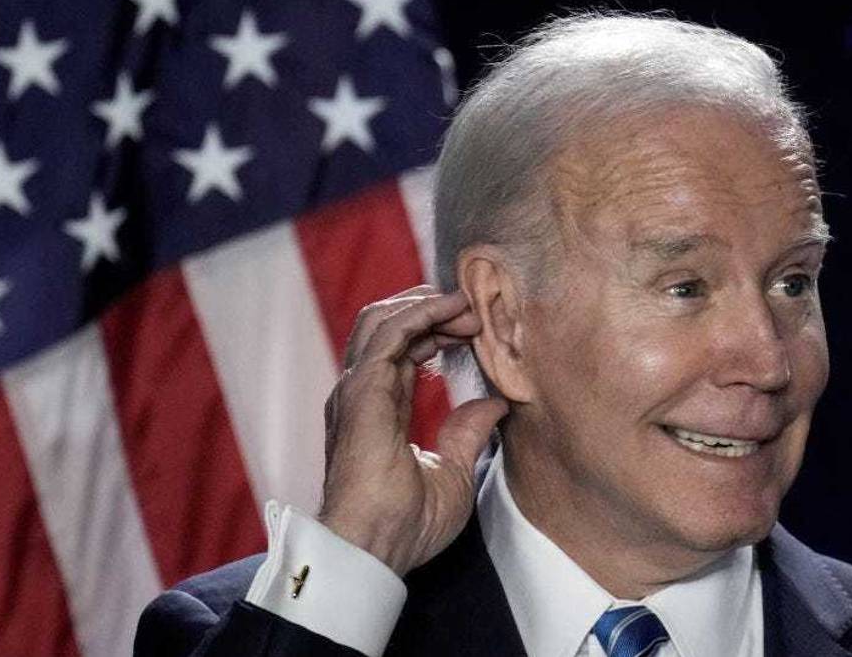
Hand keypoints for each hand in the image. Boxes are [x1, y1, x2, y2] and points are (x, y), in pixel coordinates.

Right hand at [318, 286, 507, 575]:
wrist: (373, 548)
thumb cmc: (403, 525)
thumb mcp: (452, 474)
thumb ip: (467, 434)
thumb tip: (495, 405)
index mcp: (378, 410)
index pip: (402, 351)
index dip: (436, 331)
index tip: (473, 328)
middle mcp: (362, 393)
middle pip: (388, 326)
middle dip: (432, 309)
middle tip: (473, 309)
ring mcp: (357, 389)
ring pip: (382, 319)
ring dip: (426, 304)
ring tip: (465, 304)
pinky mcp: (362, 390)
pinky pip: (388, 333)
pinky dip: (421, 313)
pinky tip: (452, 310)